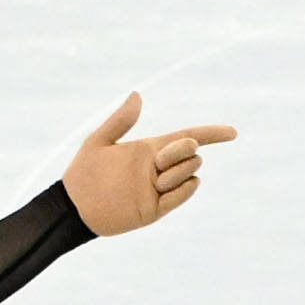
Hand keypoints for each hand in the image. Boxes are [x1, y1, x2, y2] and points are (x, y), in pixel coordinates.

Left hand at [63, 91, 235, 235]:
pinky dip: (182, 188)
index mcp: (150, 149)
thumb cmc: (82, 173)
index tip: (233, 132)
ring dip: (177, 171)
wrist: (72, 208)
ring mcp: (158, 189)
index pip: (188, 137)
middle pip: (191, 153)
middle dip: (182, 151)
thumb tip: (137, 95)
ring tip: (152, 180)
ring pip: (190, 172)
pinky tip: (163, 188)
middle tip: (158, 161)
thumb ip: (121, 120)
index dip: (212, 134)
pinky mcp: (155, 209)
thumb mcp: (99, 142)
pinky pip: (182, 194)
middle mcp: (158, 168)